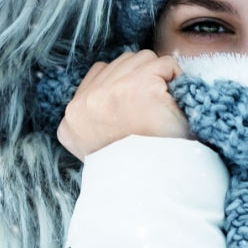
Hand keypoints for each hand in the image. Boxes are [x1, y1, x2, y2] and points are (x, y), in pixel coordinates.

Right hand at [57, 50, 189, 160]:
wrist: (153, 188)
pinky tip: (173, 106)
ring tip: (161, 109)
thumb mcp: (96, 147)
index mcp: (71, 119)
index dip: (126, 85)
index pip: (99, 74)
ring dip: (158, 77)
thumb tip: (109, 89)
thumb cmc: (135, 170)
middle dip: (142, 78)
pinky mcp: (141, 85)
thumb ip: (96, 114)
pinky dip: (176, 80)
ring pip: (144, 59)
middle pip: (122, 63)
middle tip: (153, 111)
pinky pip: (166, 65)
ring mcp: (113, 90)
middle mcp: (85, 102)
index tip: (138, 108)